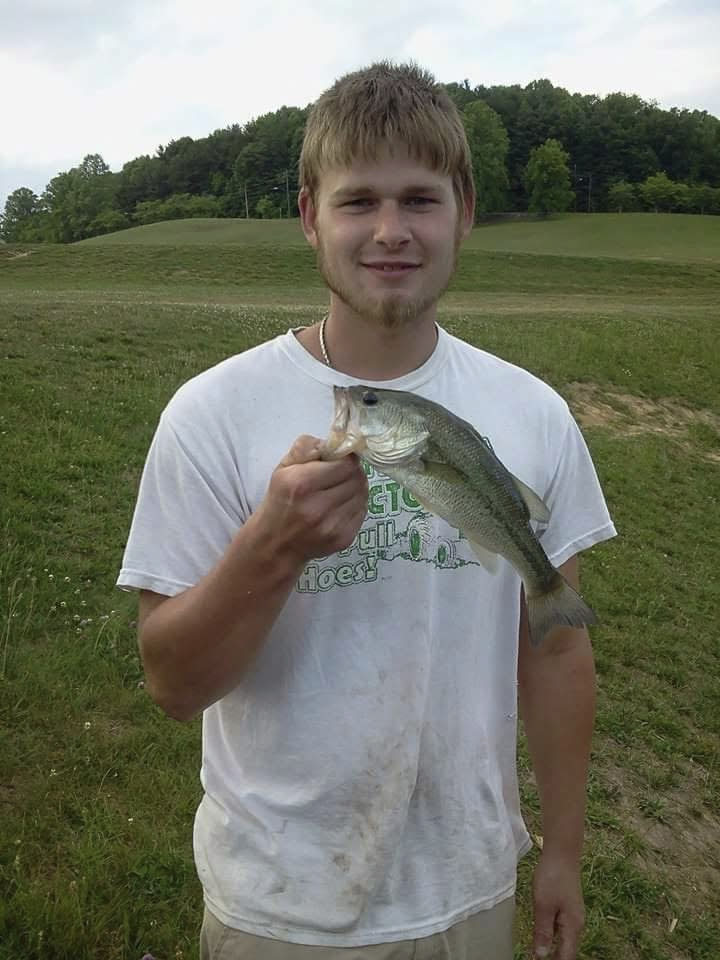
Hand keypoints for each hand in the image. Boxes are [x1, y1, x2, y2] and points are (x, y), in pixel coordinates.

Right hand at [257, 435, 368, 563]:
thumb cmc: (280, 500)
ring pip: (363, 494)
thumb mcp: (283, 468)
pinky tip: (340, 506)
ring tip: (341, 489)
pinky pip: (362, 512)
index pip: (346, 463)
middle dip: (352, 472)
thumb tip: (333, 442)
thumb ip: (306, 448)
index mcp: (301, 484)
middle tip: (342, 473)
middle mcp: (318, 506)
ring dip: (356, 488)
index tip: (340, 459)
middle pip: (358, 478)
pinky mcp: (344, 539)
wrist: (275, 544)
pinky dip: (355, 505)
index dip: (346, 458)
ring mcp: (332, 526)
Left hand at [531, 853, 584, 958]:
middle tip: (533, 957)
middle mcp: (576, 924)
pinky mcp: (567, 906)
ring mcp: (572, 914)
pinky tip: (540, 934)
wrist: (562, 852)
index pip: (566, 956)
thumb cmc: (552, 877)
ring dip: (551, 947)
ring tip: (535, 952)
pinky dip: (550, 934)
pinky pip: (559, 927)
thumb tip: (541, 956)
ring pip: (562, 938)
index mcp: (572, 927)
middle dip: (552, 957)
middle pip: (566, 950)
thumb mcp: (543, 906)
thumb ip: (542, 932)